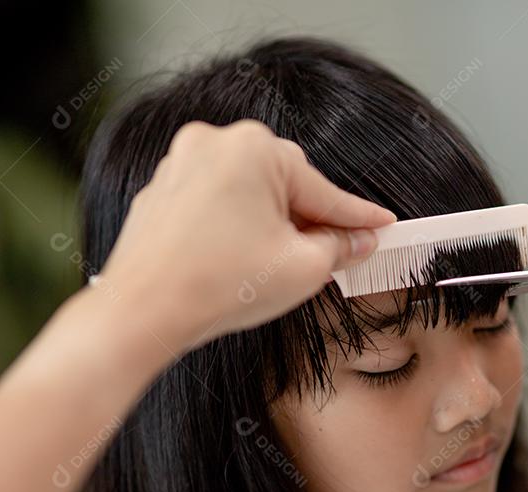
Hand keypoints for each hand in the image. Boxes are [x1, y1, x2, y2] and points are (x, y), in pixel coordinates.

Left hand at [95, 120, 395, 350]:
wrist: (142, 312)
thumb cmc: (219, 286)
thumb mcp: (304, 269)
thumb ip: (341, 247)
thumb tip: (359, 240)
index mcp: (255, 149)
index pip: (325, 191)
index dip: (361, 217)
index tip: (385, 225)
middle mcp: (215, 144)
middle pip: (287, 185)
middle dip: (311, 220)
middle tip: (332, 257)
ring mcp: (182, 165)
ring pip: (251, 193)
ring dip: (274, 224)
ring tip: (279, 266)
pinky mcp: (162, 193)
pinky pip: (218, 203)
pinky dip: (238, 227)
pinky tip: (244, 262)